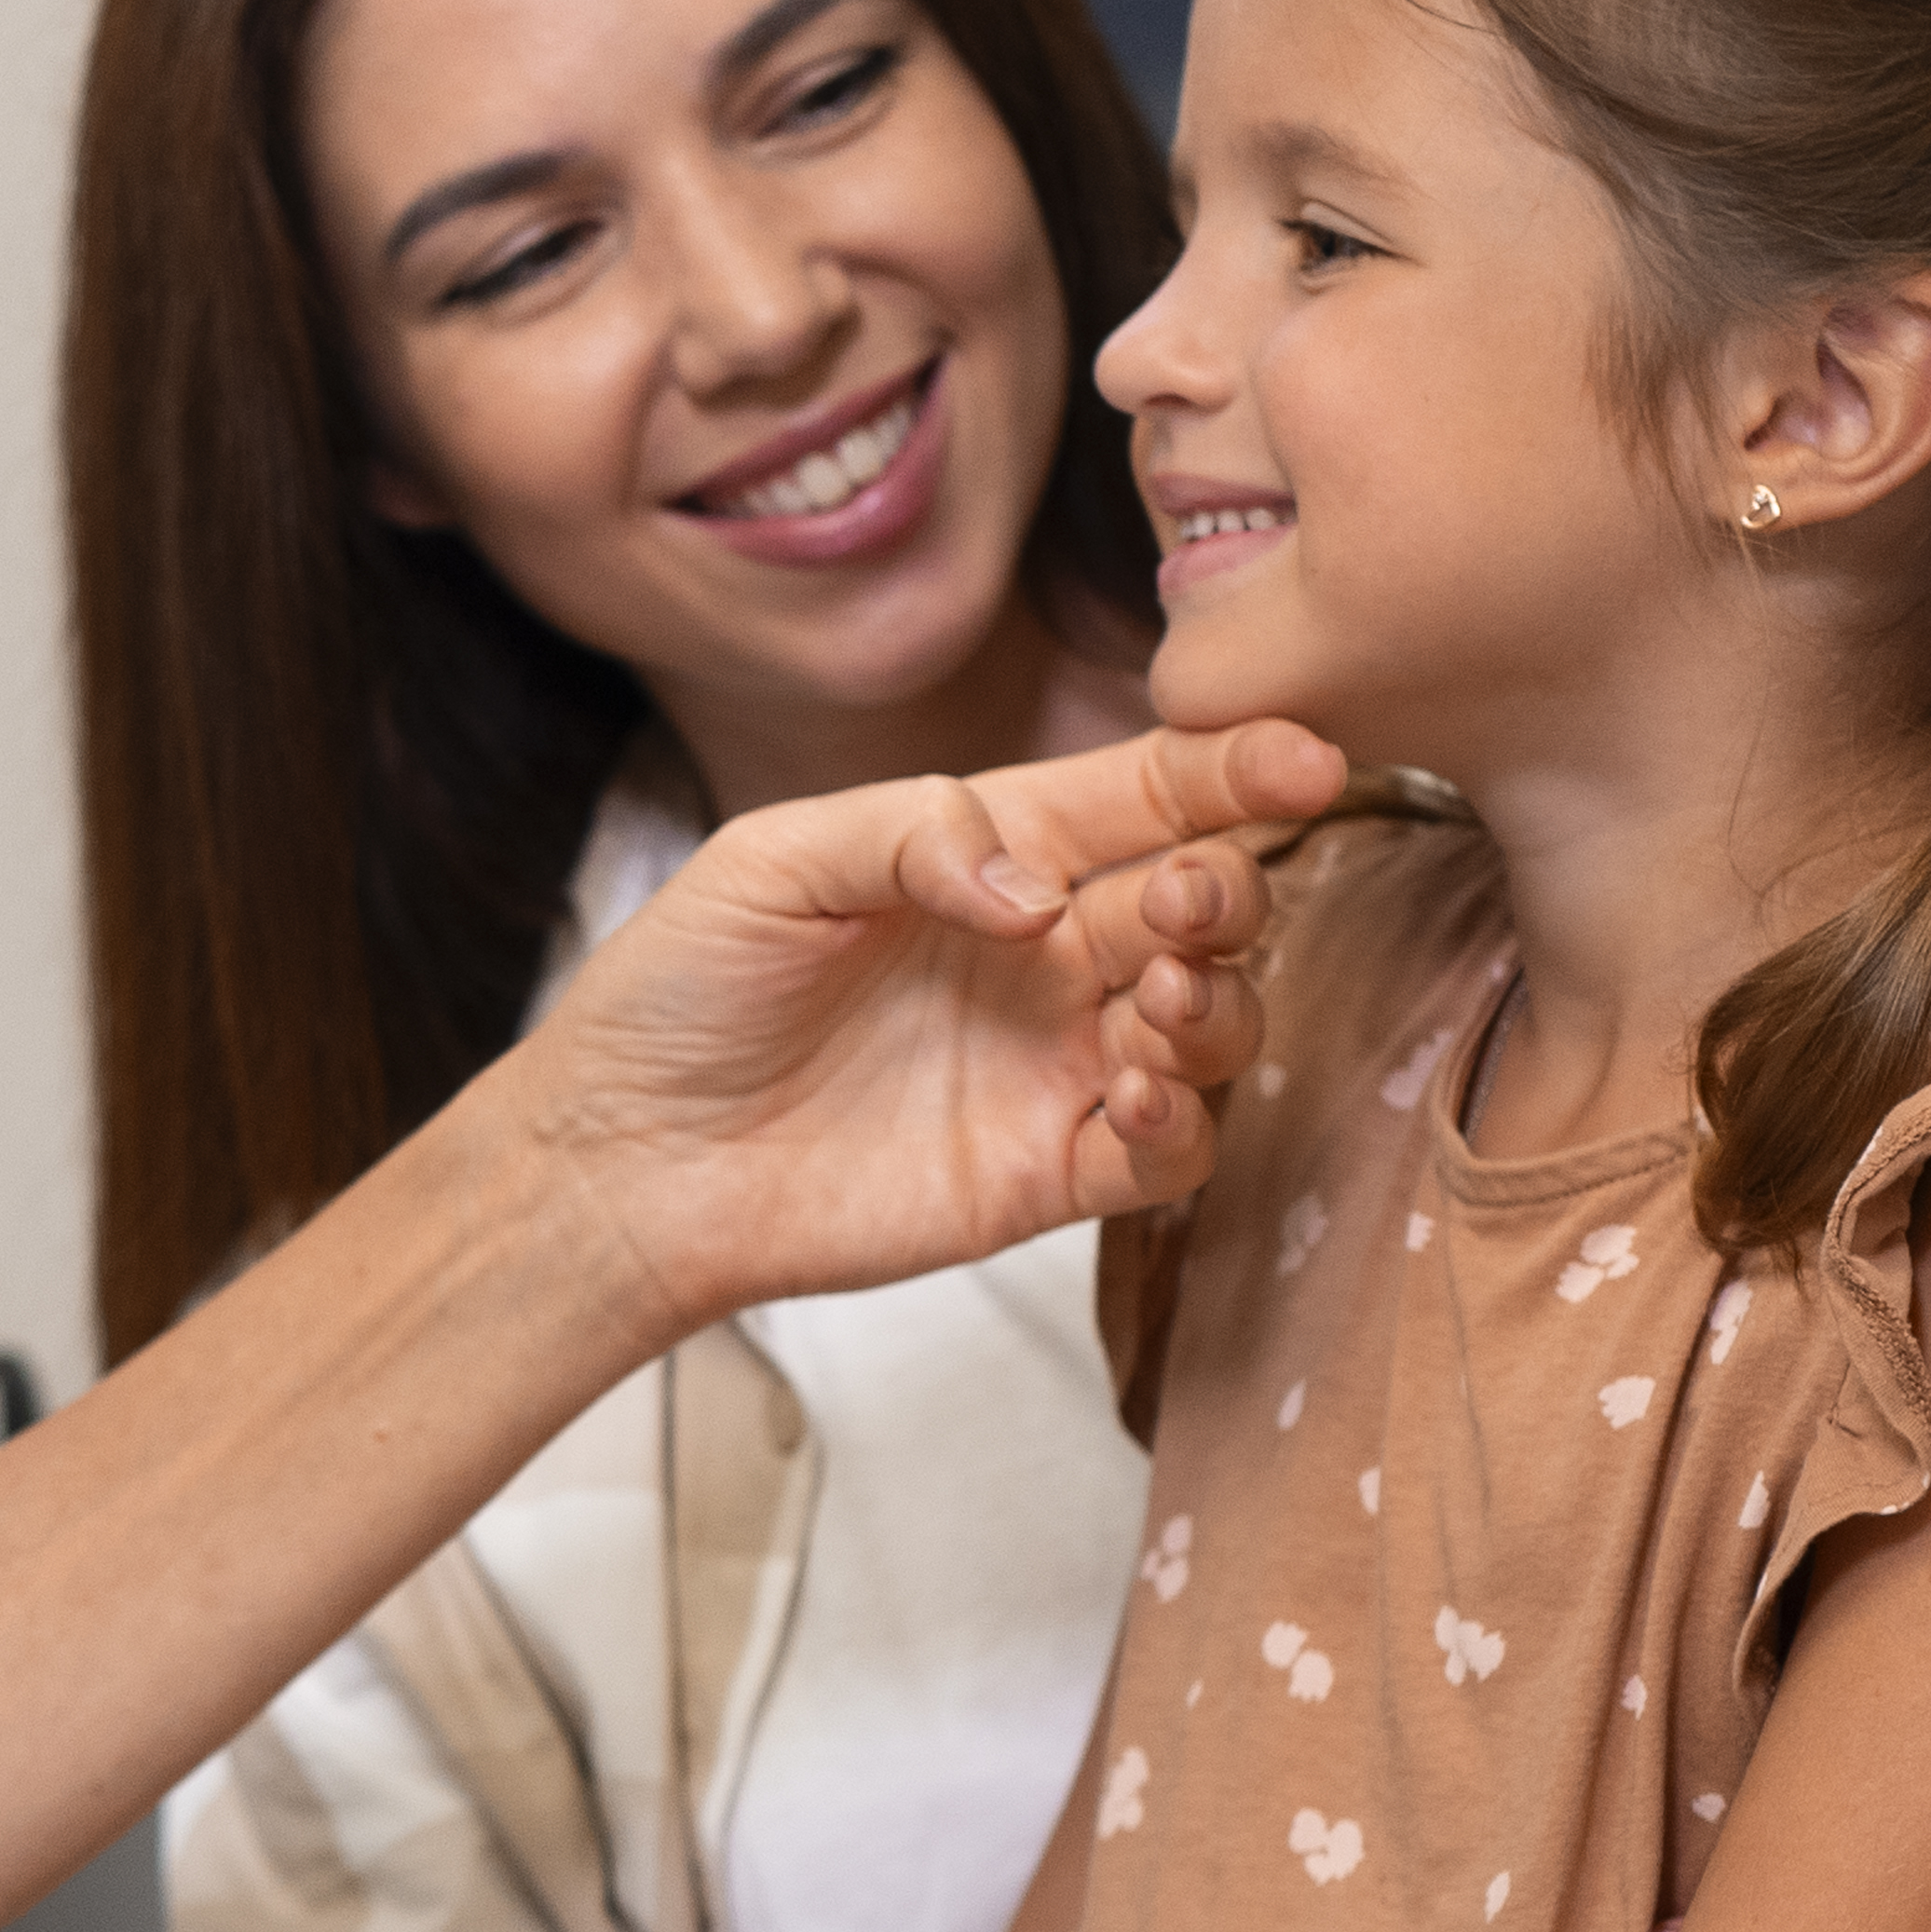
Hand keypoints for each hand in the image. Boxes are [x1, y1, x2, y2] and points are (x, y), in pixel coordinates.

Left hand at [513, 723, 1353, 1324]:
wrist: (617, 1157)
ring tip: (1160, 1001)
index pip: (1152, 796)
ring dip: (1222, 1003)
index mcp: (997, 854)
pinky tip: (1135, 1094)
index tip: (1313, 759)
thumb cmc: (680, 990)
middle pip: (1205, 905)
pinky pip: (1170, 1150)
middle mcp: (1048, 954)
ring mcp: (1054, 1064)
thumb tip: (1040, 894)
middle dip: (1229, 891)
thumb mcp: (773, 863)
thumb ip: (914, 836)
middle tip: (1189, 901)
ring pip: (1215, 1023)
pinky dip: (1186, 1119)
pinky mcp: (1044, 1172)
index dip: (1239, 769)